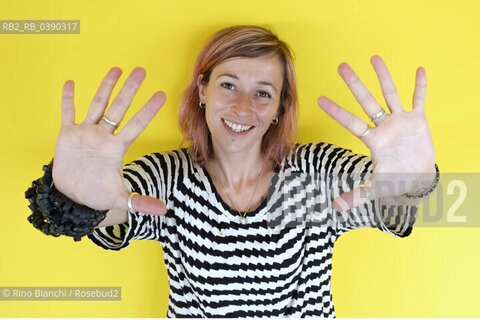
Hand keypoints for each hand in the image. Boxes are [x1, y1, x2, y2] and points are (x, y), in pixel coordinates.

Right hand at [52, 67, 167, 215]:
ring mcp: (86, 133)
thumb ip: (140, 203)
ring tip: (116, 69)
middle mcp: (103, 136)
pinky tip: (70, 83)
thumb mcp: (119, 199)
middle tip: (141, 70)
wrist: (73, 196)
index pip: (137, 124)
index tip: (162, 94)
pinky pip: (67, 113)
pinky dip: (67, 99)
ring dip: (105, 87)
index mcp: (117, 148)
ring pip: (97, 104)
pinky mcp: (67, 135)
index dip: (148, 110)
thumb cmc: (97, 194)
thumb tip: (164, 212)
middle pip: (119, 107)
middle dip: (129, 89)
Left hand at [317, 55, 435, 210]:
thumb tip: (335, 207)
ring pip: (390, 94)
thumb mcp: (376, 189)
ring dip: (383, 77)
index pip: (351, 122)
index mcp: (372, 140)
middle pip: (367, 101)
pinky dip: (420, 87)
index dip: (337, 111)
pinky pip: (419, 100)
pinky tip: (420, 70)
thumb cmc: (395, 181)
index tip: (320, 99)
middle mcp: (383, 126)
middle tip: (341, 66)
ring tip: (374, 57)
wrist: (417, 179)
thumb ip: (356, 195)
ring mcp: (400, 121)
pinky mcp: (418, 120)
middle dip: (355, 84)